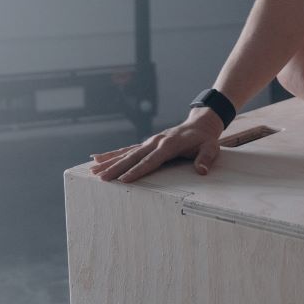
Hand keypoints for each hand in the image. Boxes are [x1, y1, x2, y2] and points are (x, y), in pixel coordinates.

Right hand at [90, 107, 224, 182]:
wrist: (200, 124)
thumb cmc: (205, 139)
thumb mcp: (211, 148)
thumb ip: (206, 158)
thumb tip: (201, 170)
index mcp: (169, 145)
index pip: (150, 160)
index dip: (137, 171)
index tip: (123, 180)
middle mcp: (155, 142)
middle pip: (133, 156)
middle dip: (116, 168)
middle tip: (100, 178)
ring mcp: (149, 142)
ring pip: (126, 153)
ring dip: (109, 161)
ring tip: (92, 169)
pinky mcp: (146, 144)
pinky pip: (127, 150)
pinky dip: (112, 154)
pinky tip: (98, 159)